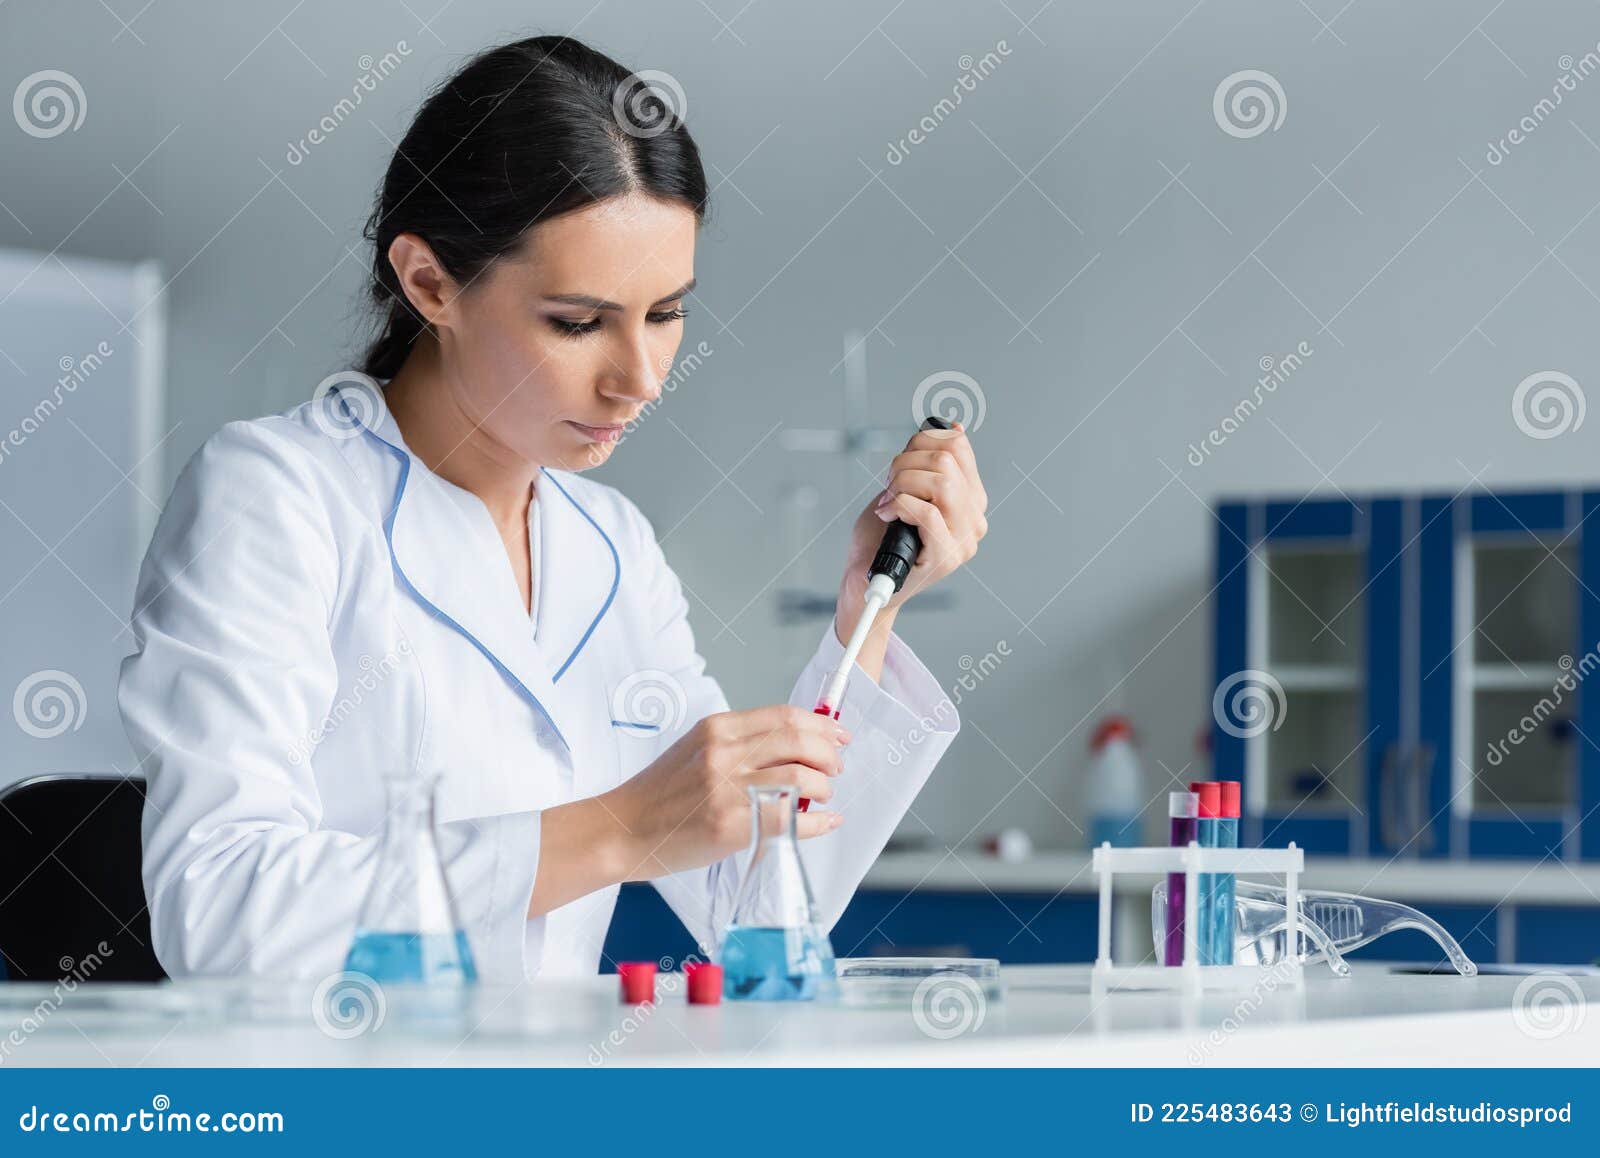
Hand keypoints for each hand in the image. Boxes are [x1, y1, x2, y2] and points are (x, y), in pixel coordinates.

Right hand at [601, 705, 850, 877]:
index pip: (783, 716)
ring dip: (824, 787)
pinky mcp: (729, 824)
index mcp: (717, 728)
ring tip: (824, 796)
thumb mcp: (695, 750)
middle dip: (829, 754)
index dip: (820, 724)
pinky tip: (824, 822)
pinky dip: (817, 821)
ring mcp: (727, 788)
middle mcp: (723, 752)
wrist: (623, 829)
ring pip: (800, 778)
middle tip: (836, 767)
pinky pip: (790, 819)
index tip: (838, 734)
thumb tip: (792, 748)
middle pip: (798, 741)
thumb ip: (739, 744)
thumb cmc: (659, 796)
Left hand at [835, 422, 987, 653]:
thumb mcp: (907, 488)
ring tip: (889, 499)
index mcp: (970, 499)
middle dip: (905, 463)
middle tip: (889, 484)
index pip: (958, 447)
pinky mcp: (945, 557)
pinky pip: (927, 512)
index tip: (901, 462)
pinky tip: (886, 514)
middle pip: (947, 460)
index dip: (921, 441)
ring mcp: (963, 540)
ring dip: (903, 483)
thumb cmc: (882, 537)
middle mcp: (974, 519)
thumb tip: (953, 428)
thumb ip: (928, 462)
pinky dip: (899, 505)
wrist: (866, 581)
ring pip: (942, 483)